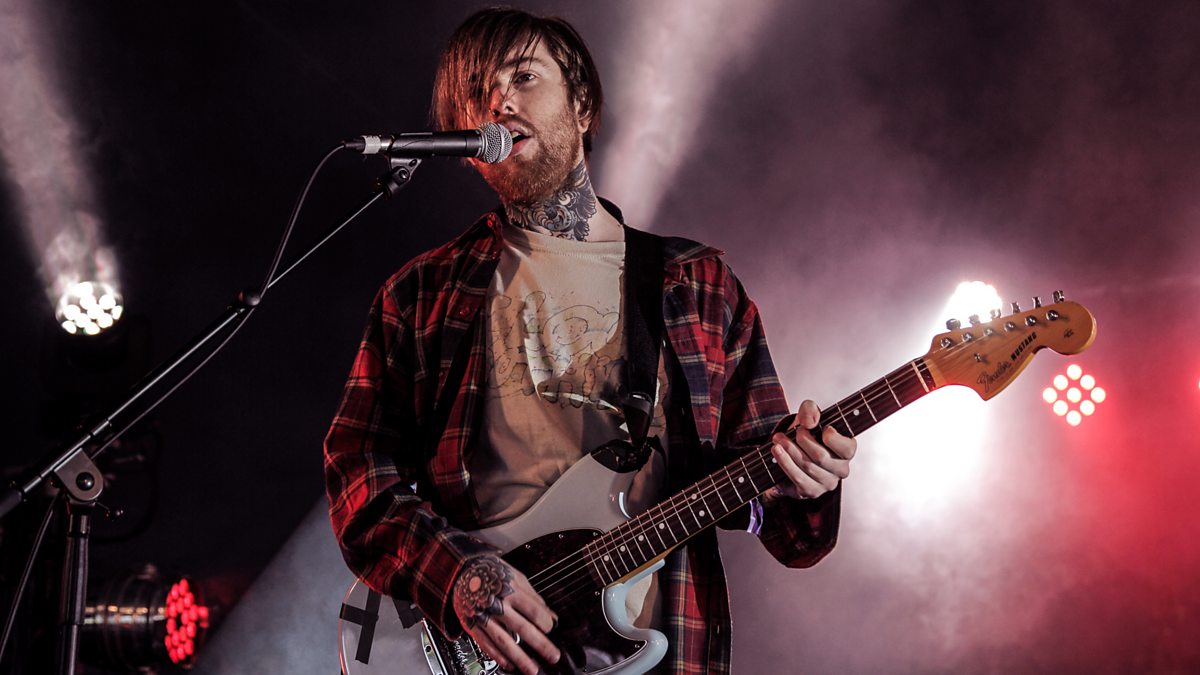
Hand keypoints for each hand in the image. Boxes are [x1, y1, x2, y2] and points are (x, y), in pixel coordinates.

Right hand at [452, 555, 559, 674]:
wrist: (462, 572)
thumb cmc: (492, 573)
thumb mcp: (515, 577)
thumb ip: (533, 596)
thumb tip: (550, 614)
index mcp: (510, 590)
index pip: (533, 611)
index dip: (546, 622)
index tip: (550, 628)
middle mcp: (497, 605)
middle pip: (522, 628)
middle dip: (540, 644)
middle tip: (553, 656)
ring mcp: (484, 617)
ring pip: (504, 641)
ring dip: (520, 658)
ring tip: (532, 669)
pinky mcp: (473, 626)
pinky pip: (486, 645)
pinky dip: (499, 656)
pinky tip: (509, 664)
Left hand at [768, 400, 855, 499]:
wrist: (790, 452)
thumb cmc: (806, 434)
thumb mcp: (808, 416)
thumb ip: (811, 410)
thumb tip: (809, 423)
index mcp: (847, 450)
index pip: (847, 448)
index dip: (833, 438)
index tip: (821, 429)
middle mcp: (841, 469)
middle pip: (821, 456)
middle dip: (803, 440)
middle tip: (793, 431)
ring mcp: (827, 483)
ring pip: (807, 467)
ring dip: (789, 450)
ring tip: (778, 439)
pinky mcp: (812, 491)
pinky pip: (798, 478)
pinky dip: (785, 463)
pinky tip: (777, 452)